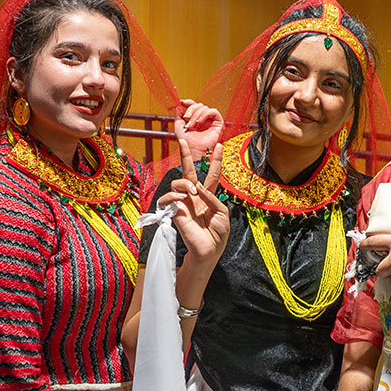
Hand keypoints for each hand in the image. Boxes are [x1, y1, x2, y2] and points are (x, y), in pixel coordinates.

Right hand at [161, 136, 229, 261]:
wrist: (208, 250)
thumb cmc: (217, 233)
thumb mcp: (222, 213)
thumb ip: (212, 198)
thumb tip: (198, 187)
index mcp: (208, 196)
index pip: (211, 174)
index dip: (215, 161)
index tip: (219, 146)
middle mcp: (194, 196)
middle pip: (189, 171)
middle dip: (186, 155)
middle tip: (182, 140)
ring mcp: (183, 202)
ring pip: (178, 182)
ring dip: (185, 183)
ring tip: (193, 193)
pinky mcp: (173, 211)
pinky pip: (167, 197)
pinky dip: (173, 196)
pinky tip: (182, 200)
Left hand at [174, 98, 223, 158]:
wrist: (193, 150)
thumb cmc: (187, 141)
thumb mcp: (178, 126)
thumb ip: (178, 115)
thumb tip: (179, 106)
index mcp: (195, 119)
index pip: (194, 105)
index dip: (189, 102)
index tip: (182, 102)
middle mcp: (204, 119)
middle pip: (199, 105)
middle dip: (191, 110)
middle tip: (186, 119)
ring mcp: (211, 121)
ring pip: (204, 108)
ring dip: (196, 115)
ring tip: (192, 125)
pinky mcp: (219, 123)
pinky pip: (213, 111)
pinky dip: (205, 114)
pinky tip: (199, 122)